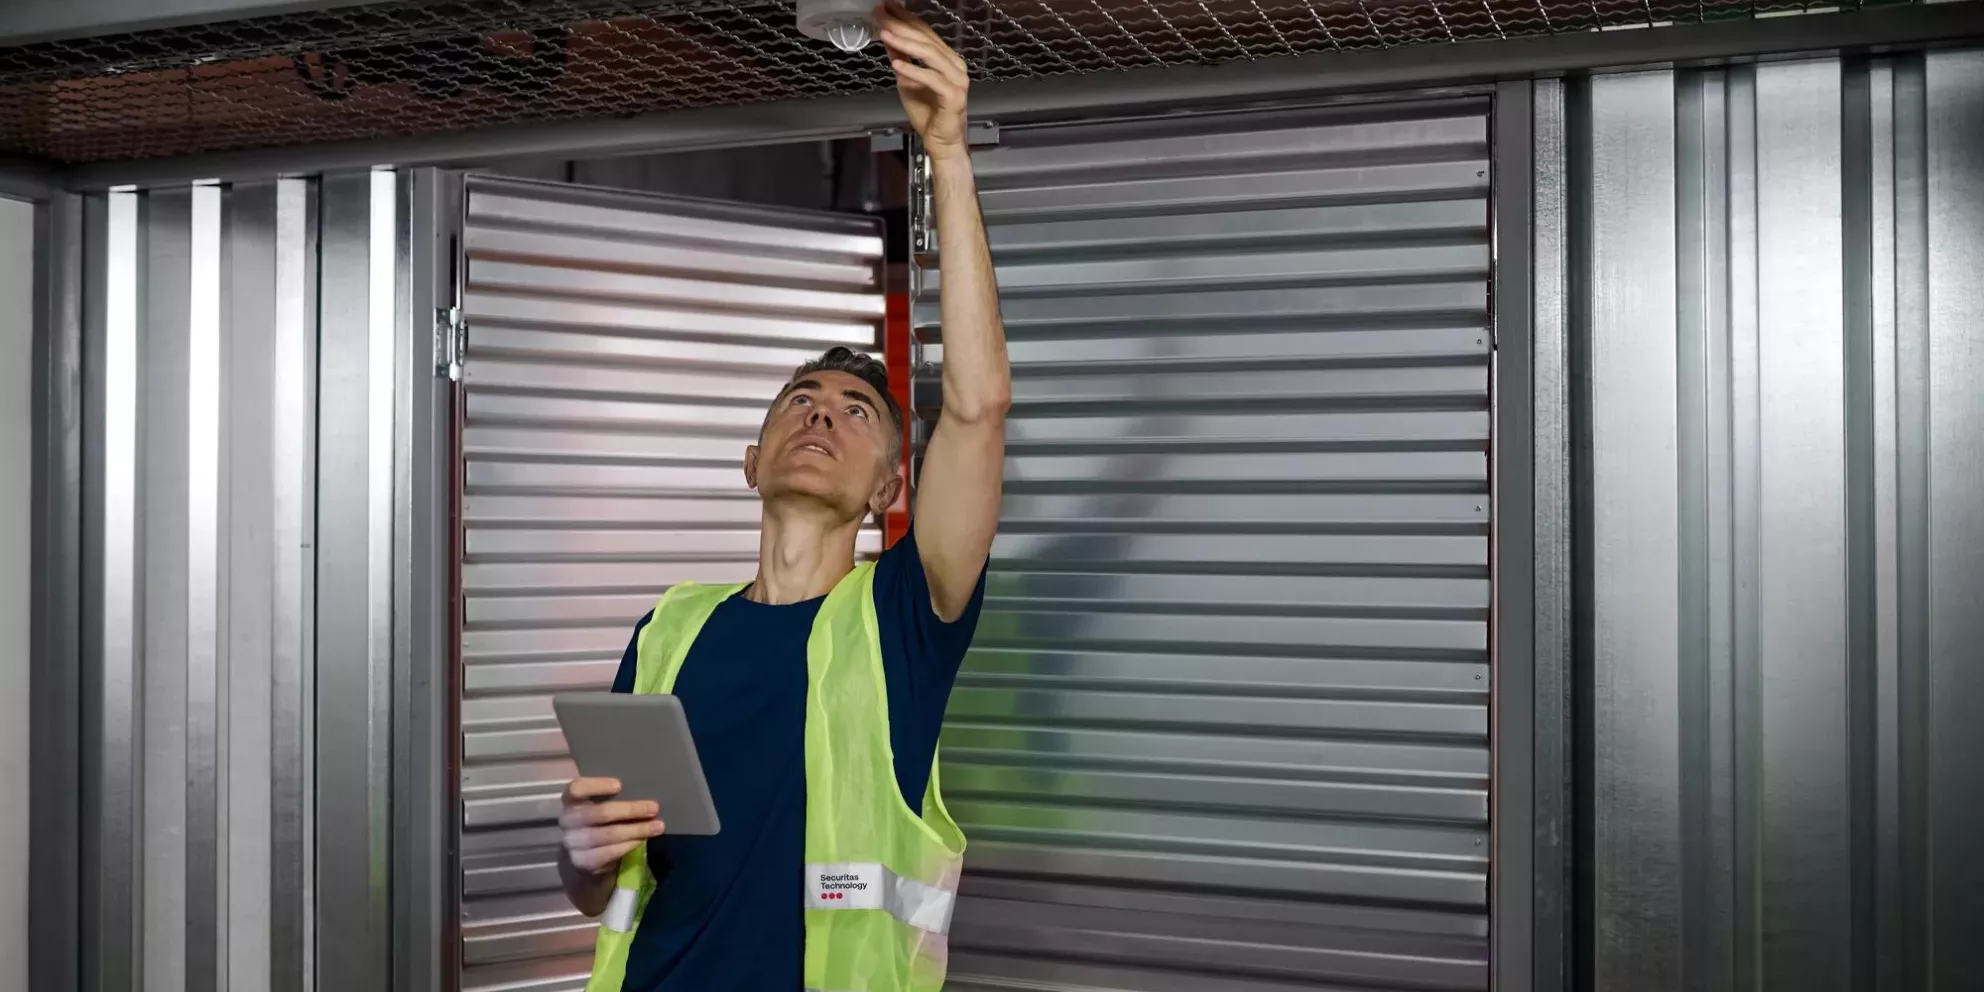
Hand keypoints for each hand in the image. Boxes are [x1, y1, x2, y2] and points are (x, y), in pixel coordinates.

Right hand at [558, 776, 663, 874]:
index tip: (619, 785)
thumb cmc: (597, 823)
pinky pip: (609, 853)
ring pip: (608, 835)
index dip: (597, 786)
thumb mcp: (598, 806)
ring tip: (658, 826)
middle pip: (599, 813)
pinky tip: (642, 840)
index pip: (576, 789)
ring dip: (636, 830)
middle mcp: (567, 821)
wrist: (582, 858)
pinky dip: (629, 845)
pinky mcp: (582, 862)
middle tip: (654, 808)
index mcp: (570, 800)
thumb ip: (613, 798)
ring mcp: (573, 843)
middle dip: (630, 810)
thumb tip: (645, 790)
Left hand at [877, 1, 969, 159]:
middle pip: (926, 39)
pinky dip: (913, 70)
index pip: (925, 32)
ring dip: (906, 44)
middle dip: (902, 25)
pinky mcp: (953, 96)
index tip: (885, 7)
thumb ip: (901, 59)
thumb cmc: (928, 112)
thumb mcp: (907, 80)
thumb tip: (887, 38)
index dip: (905, 18)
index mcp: (946, 58)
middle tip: (882, 14)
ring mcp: (957, 79)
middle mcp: (955, 65)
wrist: (941, 141)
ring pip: (930, 55)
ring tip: (885, 34)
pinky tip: (896, 64)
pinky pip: (932, 79)